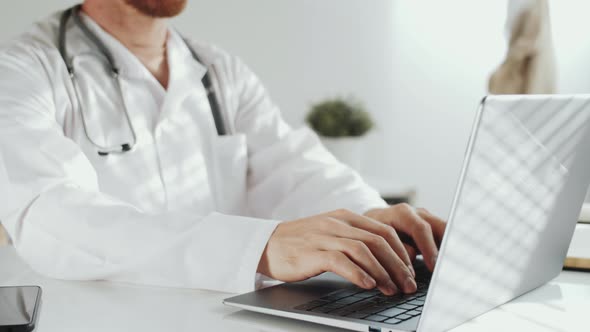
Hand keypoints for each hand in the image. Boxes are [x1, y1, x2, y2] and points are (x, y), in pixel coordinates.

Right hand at [257, 209, 417, 294]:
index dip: (402, 252)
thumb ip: (354, 239)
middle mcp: (338, 223)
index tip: (410, 271)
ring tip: (392, 289)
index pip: (384, 230)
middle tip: (409, 284)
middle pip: (379, 241)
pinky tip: (368, 285)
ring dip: (383, 272)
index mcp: (346, 217)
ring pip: (364, 250)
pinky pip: (341, 261)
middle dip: (398, 265)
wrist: (267, 243)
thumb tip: (385, 260)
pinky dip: (359, 274)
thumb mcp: (331, 233)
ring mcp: (324, 236)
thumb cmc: (301, 243)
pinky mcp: (312, 252)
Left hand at [365, 204, 445, 271]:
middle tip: (449, 267)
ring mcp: (428, 220)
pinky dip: (447, 251)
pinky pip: (444, 238)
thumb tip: (410, 261)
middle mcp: (419, 214)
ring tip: (452, 267)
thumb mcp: (378, 238)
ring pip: (446, 232)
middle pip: (441, 227)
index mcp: (403, 213)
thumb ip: (395, 248)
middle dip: (447, 248)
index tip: (434, 266)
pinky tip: (449, 265)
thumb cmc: (375, 231)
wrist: (375, 220)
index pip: (421, 229)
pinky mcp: (433, 229)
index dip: (429, 248)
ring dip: (450, 249)